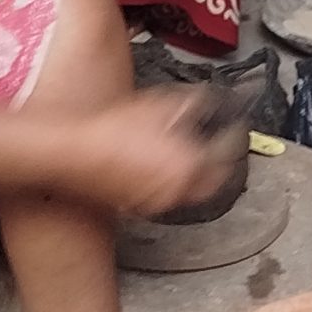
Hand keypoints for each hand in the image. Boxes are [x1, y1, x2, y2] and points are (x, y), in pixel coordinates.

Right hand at [60, 87, 241, 216]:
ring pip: (189, 192)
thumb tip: (208, 103)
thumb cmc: (115, 129)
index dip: (234, 138)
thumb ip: (193, 105)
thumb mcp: (160, 106)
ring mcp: (157, 202)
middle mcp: (177, 190)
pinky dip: (170, 183)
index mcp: (189, 166)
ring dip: (195, 176)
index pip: (227, 156)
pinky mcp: (138, 207)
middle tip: (219, 147)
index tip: (234, 127)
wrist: (77, 152)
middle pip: (213, 182)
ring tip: (190, 155)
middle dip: (219, 164)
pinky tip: (161, 168)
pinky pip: (165, 195)